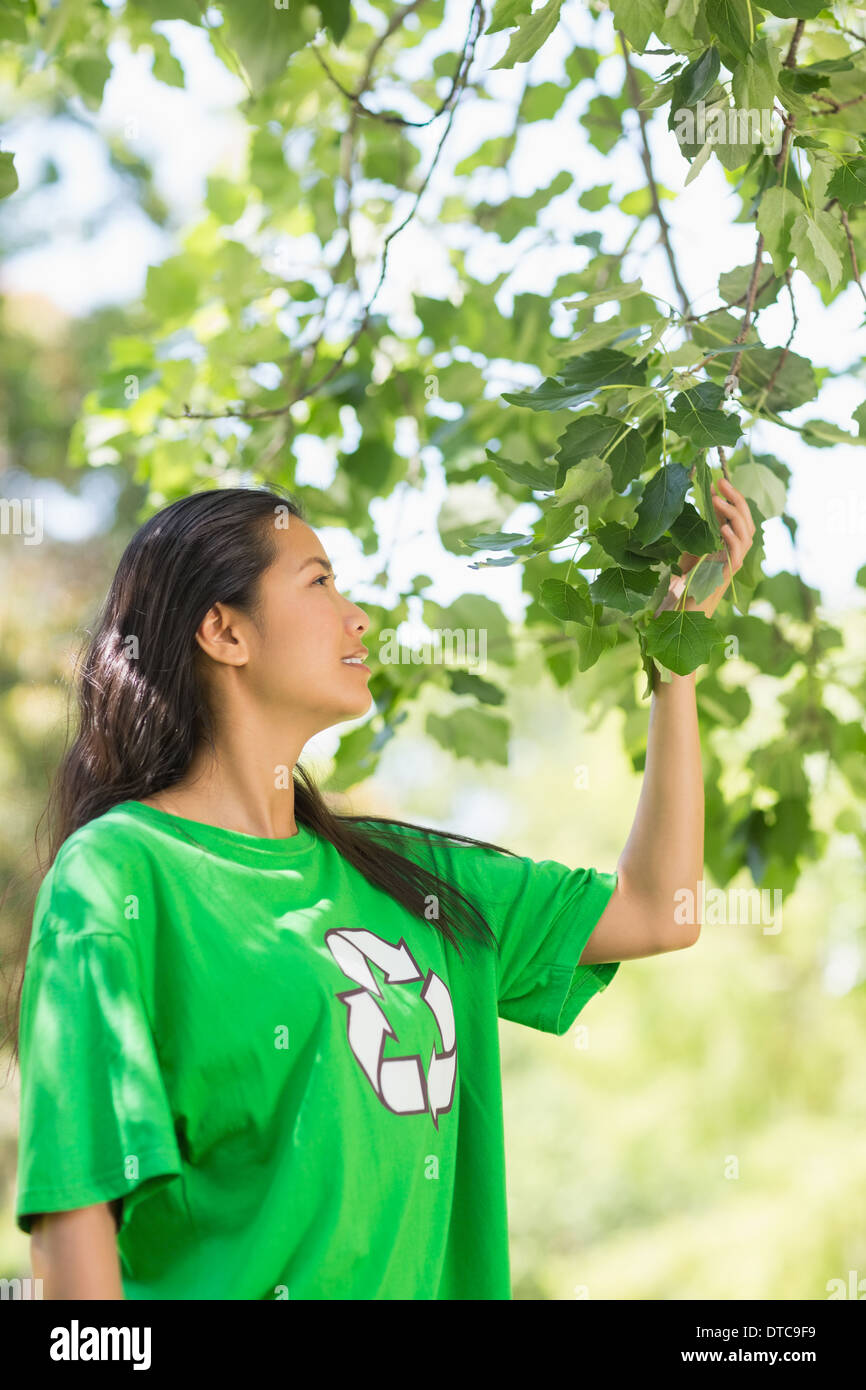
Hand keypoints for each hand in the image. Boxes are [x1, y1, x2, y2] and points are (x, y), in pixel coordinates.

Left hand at [659, 477, 757, 617]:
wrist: (685, 603)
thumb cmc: (689, 574)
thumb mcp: (694, 542)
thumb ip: (701, 523)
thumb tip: (702, 497)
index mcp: (730, 540)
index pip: (737, 513)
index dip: (731, 496)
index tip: (719, 480)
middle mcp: (737, 549)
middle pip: (745, 519)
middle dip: (735, 498)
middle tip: (722, 482)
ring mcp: (735, 560)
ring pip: (745, 533)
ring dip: (732, 514)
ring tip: (717, 500)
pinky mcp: (729, 573)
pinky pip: (737, 553)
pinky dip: (732, 539)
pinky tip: (722, 528)